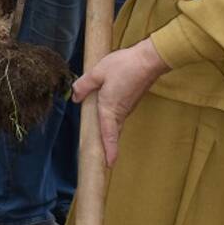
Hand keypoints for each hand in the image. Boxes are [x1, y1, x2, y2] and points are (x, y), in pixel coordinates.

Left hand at [71, 38, 168, 165]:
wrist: (148, 60)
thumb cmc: (124, 66)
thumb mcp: (97, 73)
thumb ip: (84, 85)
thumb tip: (75, 97)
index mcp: (110, 108)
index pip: (108, 134)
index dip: (109, 150)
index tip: (109, 164)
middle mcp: (120, 111)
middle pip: (113, 133)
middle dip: (109, 146)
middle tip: (106, 160)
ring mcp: (128, 106)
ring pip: (116, 123)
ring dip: (110, 133)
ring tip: (103, 142)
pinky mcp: (132, 100)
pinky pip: (120, 114)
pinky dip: (113, 120)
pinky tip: (107, 114)